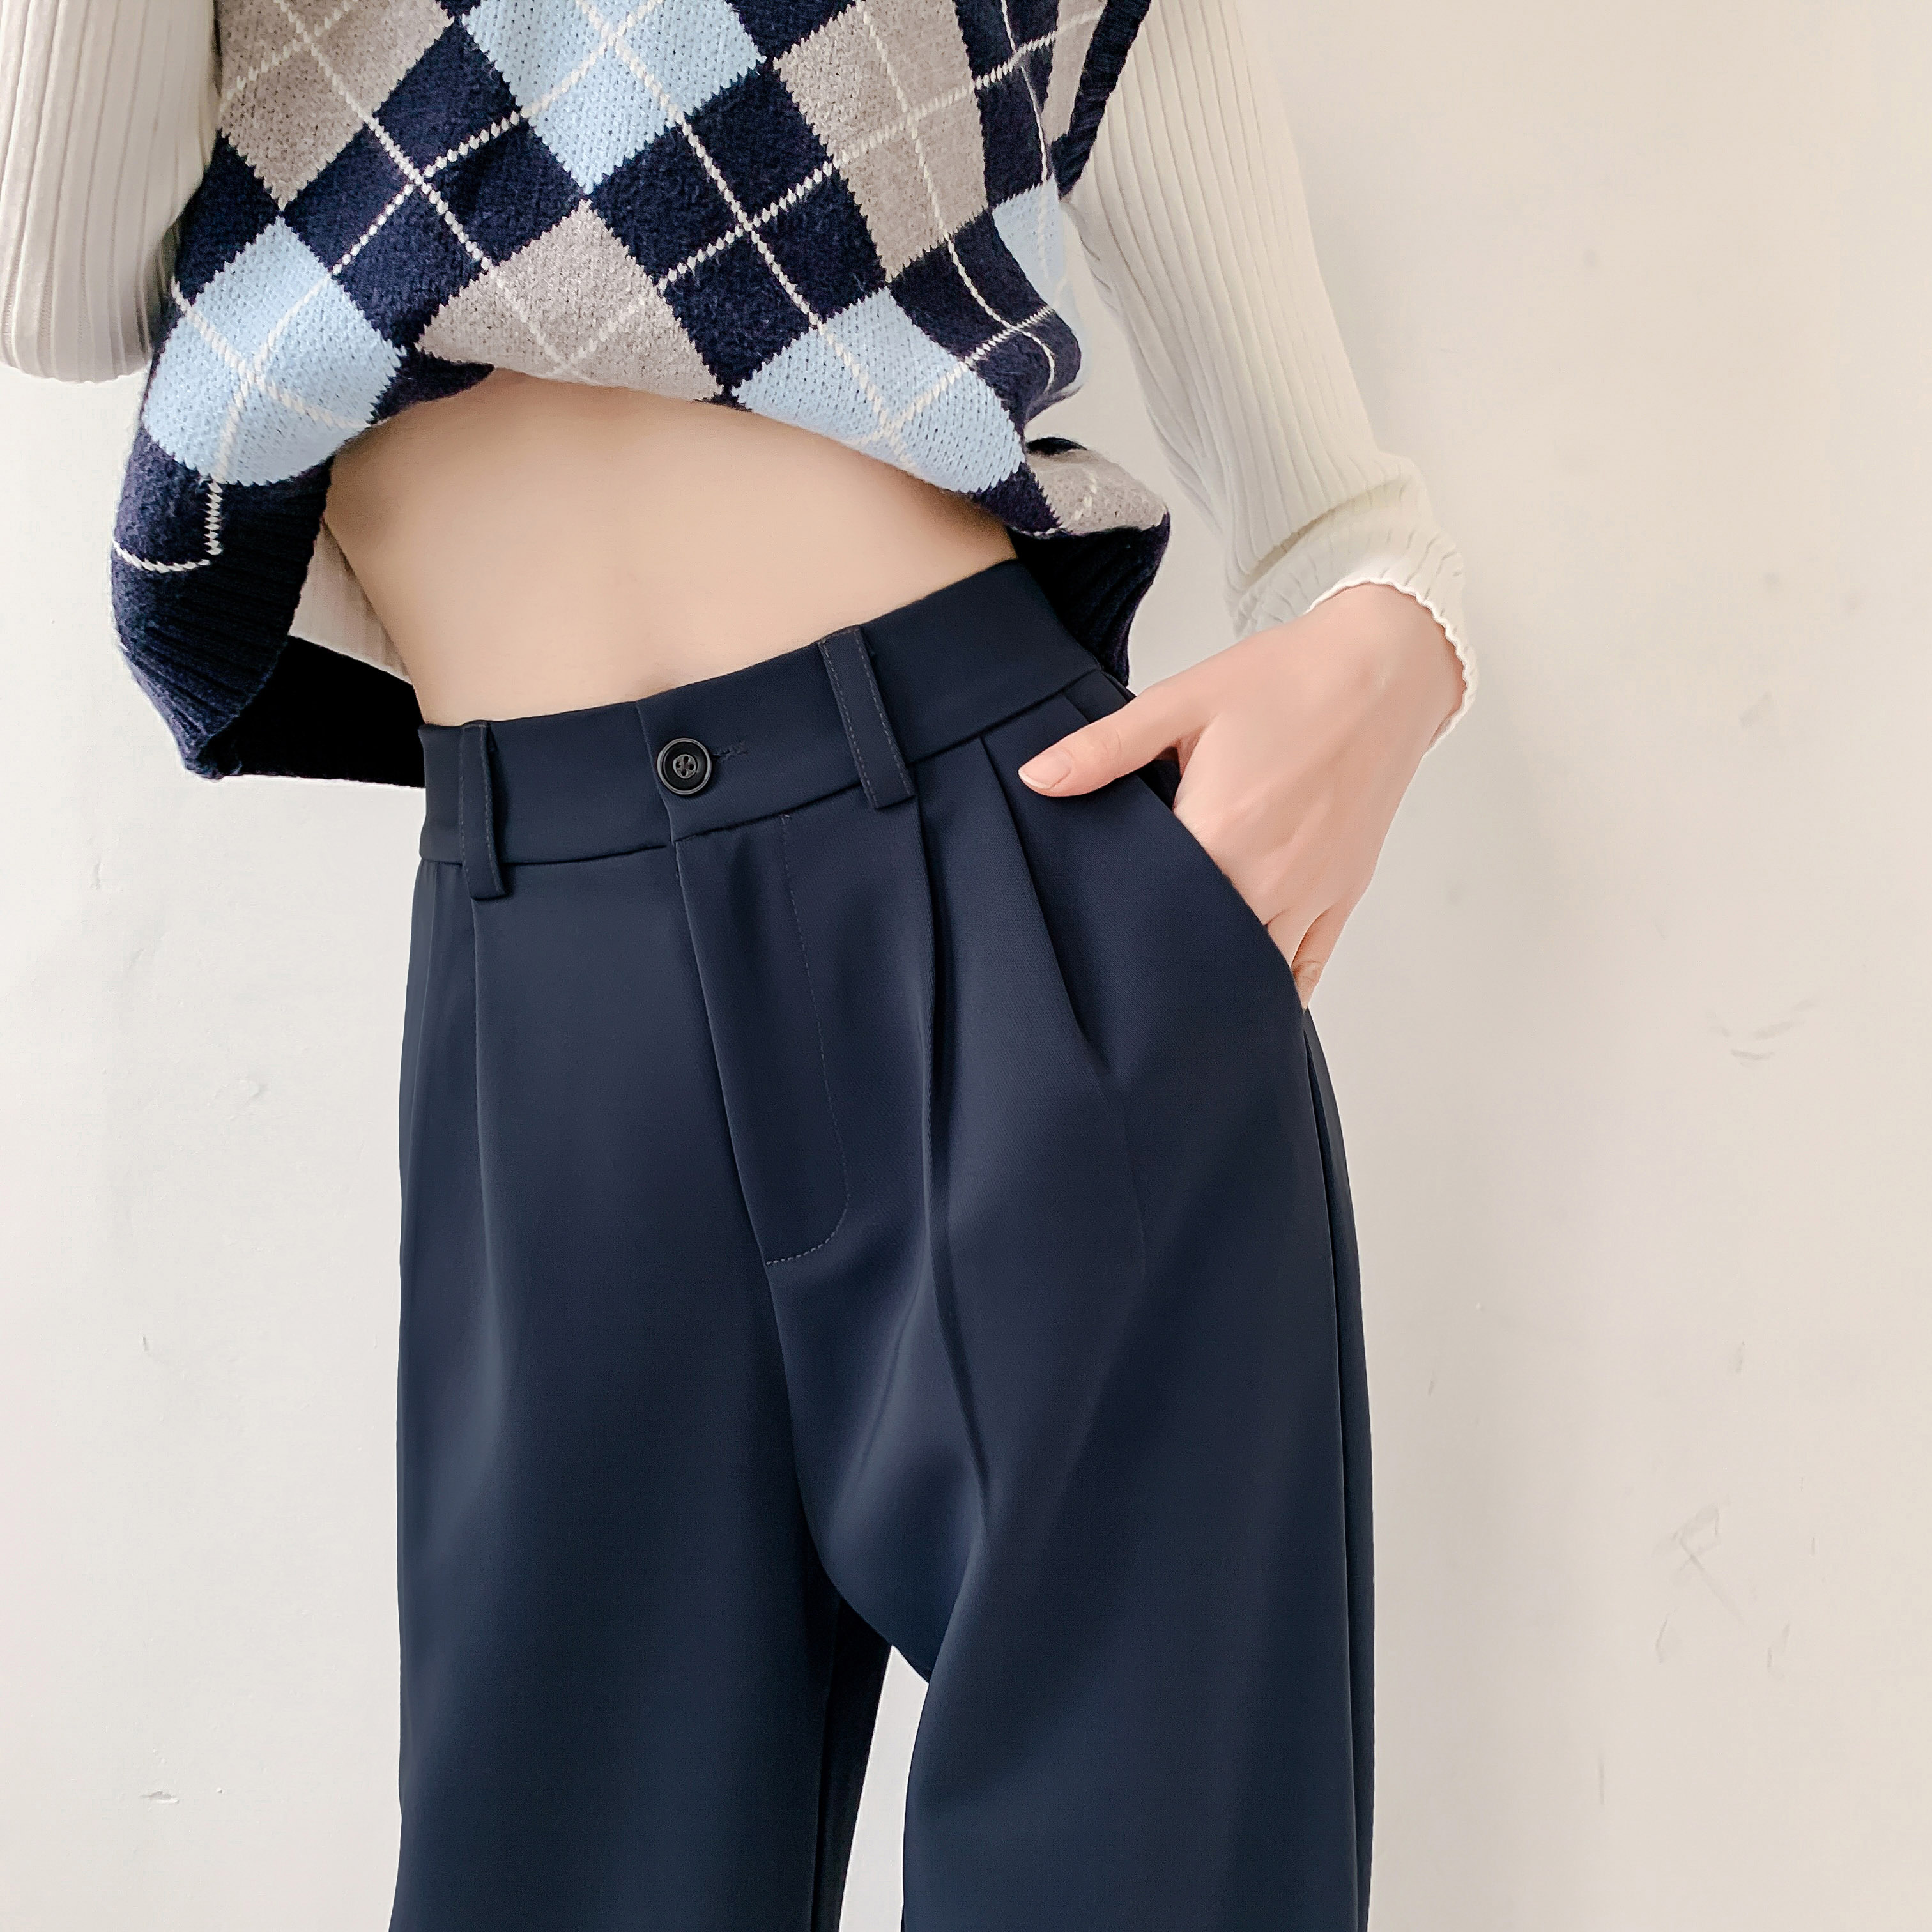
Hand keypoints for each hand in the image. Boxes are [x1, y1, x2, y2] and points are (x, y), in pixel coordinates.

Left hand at [1016, 584, 1464, 1003]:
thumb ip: (1105, 747)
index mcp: (1221, 830)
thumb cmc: (1286, 680)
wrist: (1385, 668)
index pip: (1149, 905)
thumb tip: (1035, 778)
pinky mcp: (1342, 895)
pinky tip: (1242, 991)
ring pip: (1252, 970)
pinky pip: (1306, 968)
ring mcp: (1311, 894)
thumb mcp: (1182, 702)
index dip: (1116, 918)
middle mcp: (1269, 876)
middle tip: (1123, 962)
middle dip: (1160, 955)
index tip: (1091, 922)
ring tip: (1174, 978)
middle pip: (1199, 948)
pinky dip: (1274, 986)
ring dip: (1214, 975)